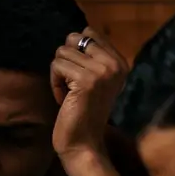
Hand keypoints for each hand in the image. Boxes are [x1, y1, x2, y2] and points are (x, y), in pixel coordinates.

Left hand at [49, 29, 129, 160]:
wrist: (84, 143)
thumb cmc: (83, 112)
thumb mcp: (93, 79)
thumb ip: (90, 56)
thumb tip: (75, 34)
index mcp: (120, 62)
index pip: (90, 32)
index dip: (76, 53)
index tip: (80, 78)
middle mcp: (115, 64)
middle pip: (74, 38)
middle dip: (66, 61)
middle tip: (72, 85)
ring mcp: (102, 71)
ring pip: (62, 52)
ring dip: (59, 74)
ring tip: (69, 94)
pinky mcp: (86, 80)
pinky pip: (56, 66)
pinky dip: (55, 82)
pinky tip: (65, 99)